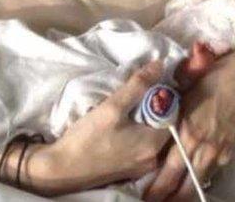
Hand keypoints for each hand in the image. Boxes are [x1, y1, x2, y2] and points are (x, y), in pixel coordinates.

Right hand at [28, 61, 171, 195]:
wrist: (62, 169)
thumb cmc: (87, 138)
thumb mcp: (112, 107)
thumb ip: (138, 85)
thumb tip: (160, 65)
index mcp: (154, 145)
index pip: (173, 114)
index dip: (164, 96)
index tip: (150, 84)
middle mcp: (153, 159)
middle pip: (163, 125)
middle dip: (153, 107)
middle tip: (137, 93)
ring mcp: (141, 167)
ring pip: (151, 135)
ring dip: (143, 120)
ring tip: (127, 107)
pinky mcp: (129, 170)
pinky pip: (141, 146)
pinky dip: (136, 133)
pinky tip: (121, 125)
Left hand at [144, 28, 234, 201]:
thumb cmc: (215, 73)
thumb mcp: (185, 88)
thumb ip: (169, 106)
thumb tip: (154, 112)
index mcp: (188, 131)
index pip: (168, 170)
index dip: (156, 187)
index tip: (145, 195)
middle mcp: (203, 146)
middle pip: (184, 185)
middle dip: (168, 198)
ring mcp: (220, 150)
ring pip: (199, 182)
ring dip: (184, 194)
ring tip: (172, 199)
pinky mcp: (232, 149)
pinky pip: (213, 171)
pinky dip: (201, 179)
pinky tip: (192, 182)